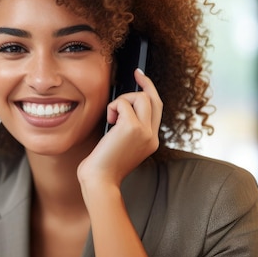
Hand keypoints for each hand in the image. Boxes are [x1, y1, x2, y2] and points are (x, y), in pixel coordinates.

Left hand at [77, 68, 162, 187]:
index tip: (141, 76)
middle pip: (152, 98)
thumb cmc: (103, 164)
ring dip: (122, 101)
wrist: (100, 180)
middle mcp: (152, 136)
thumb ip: (128, 128)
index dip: (150, 89)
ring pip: (140, 97)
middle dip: (139, 87)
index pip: (157, 108)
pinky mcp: (132, 127)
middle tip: (133, 76)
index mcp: (151, 140)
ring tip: (111, 117)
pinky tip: (108, 121)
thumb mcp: (121, 145)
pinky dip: (112, 107)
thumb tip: (122, 107)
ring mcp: (145, 131)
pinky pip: (122, 102)